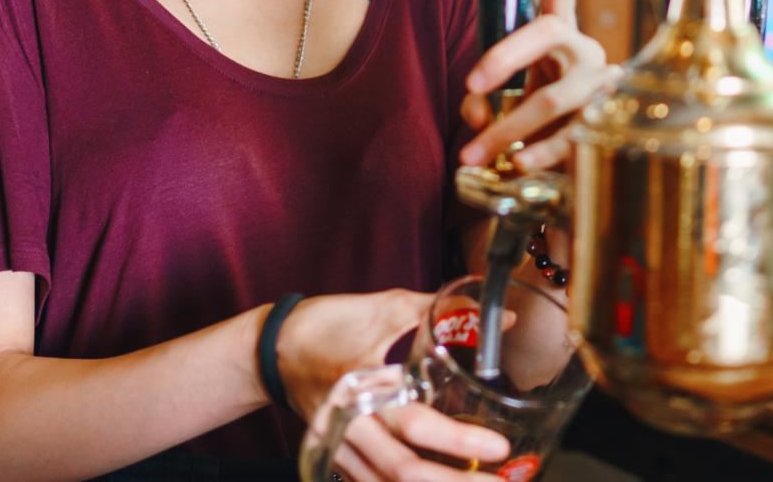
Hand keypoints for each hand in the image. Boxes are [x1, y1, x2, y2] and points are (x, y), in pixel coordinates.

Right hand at [277, 290, 506, 480]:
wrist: (271, 346)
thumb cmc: (328, 322)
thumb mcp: (386, 306)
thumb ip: (445, 311)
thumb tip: (501, 319)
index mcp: (360, 384)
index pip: (414, 424)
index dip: (458, 440)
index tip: (497, 448)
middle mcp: (347, 424)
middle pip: (402, 471)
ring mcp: (337, 446)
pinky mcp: (334, 456)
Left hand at [459, 0, 611, 173]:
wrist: (589, 144)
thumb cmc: (539, 104)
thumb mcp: (510, 90)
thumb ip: (485, 96)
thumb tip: (477, 114)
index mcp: (562, 30)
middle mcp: (584, 49)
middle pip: (547, 32)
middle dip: (504, 55)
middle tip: (470, 85)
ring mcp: (598, 87)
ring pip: (551, 98)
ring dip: (506, 129)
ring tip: (470, 152)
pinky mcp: (604, 124)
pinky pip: (570, 137)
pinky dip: (539, 152)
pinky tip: (518, 163)